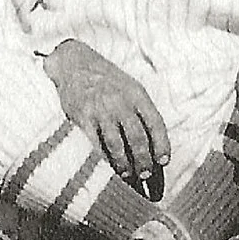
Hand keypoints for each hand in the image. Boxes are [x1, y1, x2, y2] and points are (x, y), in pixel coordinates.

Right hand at [45, 40, 167, 185]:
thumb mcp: (129, 87)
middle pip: (137, 138)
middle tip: (146, 174)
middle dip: (144, 160)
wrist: (74, 63)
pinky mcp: (83, 117)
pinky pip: (97, 143)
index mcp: (137, 94)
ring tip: (128, 176)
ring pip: (117, 145)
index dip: (162, 145)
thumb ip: (140, 111)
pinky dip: (106, 158)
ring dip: (124, 164)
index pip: (155, 123)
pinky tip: (111, 166)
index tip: (164, 161)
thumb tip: (152, 144)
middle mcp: (121, 102)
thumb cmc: (106, 80)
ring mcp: (101, 109)